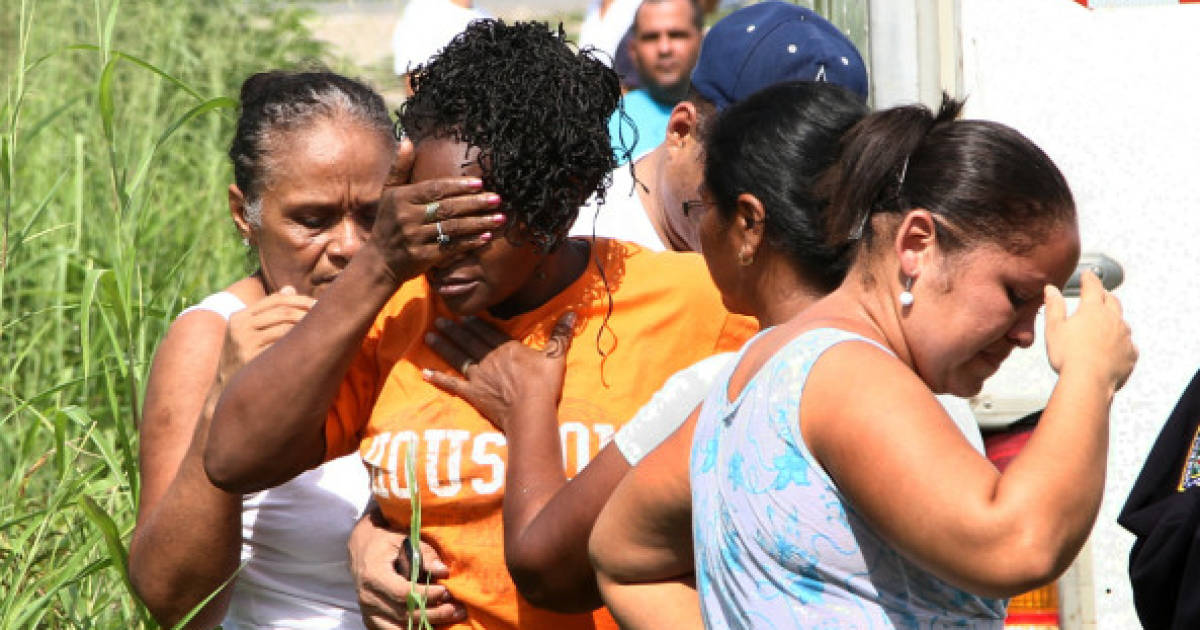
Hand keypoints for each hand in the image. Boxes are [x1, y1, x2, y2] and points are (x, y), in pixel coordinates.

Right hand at [216, 285, 314, 385]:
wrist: (225, 387)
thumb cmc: (244, 356)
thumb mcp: (249, 331)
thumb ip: (268, 310)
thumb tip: (291, 288)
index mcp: (239, 316)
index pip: (275, 299)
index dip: (300, 299)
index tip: (319, 304)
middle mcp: (239, 326)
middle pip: (281, 311)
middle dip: (306, 312)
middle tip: (326, 317)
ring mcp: (243, 343)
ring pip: (284, 328)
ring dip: (305, 327)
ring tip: (320, 331)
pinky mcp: (250, 359)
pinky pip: (281, 347)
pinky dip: (297, 344)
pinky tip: (310, 346)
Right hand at [349, 505, 465, 628]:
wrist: (361, 546)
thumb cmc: (385, 540)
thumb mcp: (404, 539)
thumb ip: (424, 554)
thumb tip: (443, 571)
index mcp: (373, 575)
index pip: (403, 593)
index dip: (426, 595)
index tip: (446, 591)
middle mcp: (368, 597)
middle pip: (404, 614)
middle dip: (434, 613)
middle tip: (456, 608)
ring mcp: (368, 611)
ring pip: (400, 628)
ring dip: (427, 625)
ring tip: (451, 616)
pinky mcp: (372, 619)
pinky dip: (414, 629)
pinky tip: (433, 623)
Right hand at [369, 138, 507, 284]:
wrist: (379, 261)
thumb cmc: (388, 223)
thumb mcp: (389, 193)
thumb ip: (400, 168)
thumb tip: (407, 140)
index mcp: (400, 198)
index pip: (435, 189)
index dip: (458, 186)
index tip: (480, 184)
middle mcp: (407, 217)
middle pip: (447, 208)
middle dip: (475, 203)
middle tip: (497, 199)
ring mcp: (415, 238)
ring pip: (452, 228)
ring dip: (478, 223)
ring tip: (500, 218)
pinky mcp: (422, 257)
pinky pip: (451, 248)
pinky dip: (469, 243)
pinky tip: (486, 237)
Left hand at [422, 312, 576, 431]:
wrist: (529, 411)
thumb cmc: (543, 384)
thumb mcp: (556, 356)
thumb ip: (561, 334)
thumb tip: (573, 312)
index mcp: (507, 348)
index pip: (487, 331)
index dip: (474, 323)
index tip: (462, 314)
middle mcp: (489, 359)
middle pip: (468, 341)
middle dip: (454, 330)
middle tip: (438, 320)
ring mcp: (478, 377)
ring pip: (457, 358)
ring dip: (443, 347)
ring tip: (429, 336)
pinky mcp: (473, 394)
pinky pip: (452, 385)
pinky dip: (439, 379)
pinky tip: (425, 373)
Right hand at [1044, 270, 1136, 391]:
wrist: (1088, 382)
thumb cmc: (1069, 356)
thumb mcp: (1054, 328)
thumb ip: (1054, 306)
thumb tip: (1051, 290)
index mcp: (1093, 310)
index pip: (1093, 287)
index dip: (1089, 279)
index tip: (1088, 275)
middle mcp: (1112, 319)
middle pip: (1112, 301)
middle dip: (1105, 295)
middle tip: (1099, 294)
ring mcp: (1124, 336)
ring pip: (1122, 322)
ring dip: (1114, 319)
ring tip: (1105, 324)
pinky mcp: (1130, 354)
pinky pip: (1128, 344)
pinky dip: (1121, 342)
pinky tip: (1113, 348)